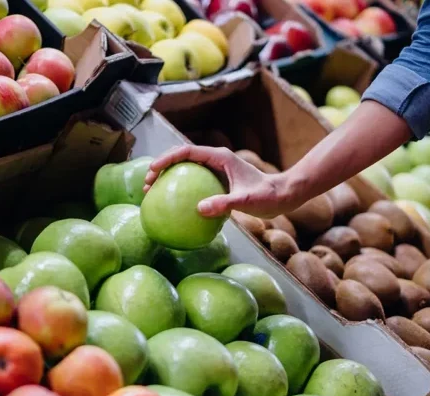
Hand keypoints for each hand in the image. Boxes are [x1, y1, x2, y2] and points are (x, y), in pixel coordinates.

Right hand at [143, 145, 288, 218]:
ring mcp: (216, 170)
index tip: (152, 171)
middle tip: (146, 184)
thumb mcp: (245, 201)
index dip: (166, 159)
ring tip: (152, 193)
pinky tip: (174, 207)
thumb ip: (223, 203)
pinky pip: (194, 182)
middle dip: (161, 167)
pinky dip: (180, 189)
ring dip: (168, 178)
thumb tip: (199, 209)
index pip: (186, 152)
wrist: (283, 196)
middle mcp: (216, 160)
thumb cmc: (267, 197)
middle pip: (181, 158)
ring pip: (185, 169)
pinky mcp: (218, 181)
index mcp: (220, 157)